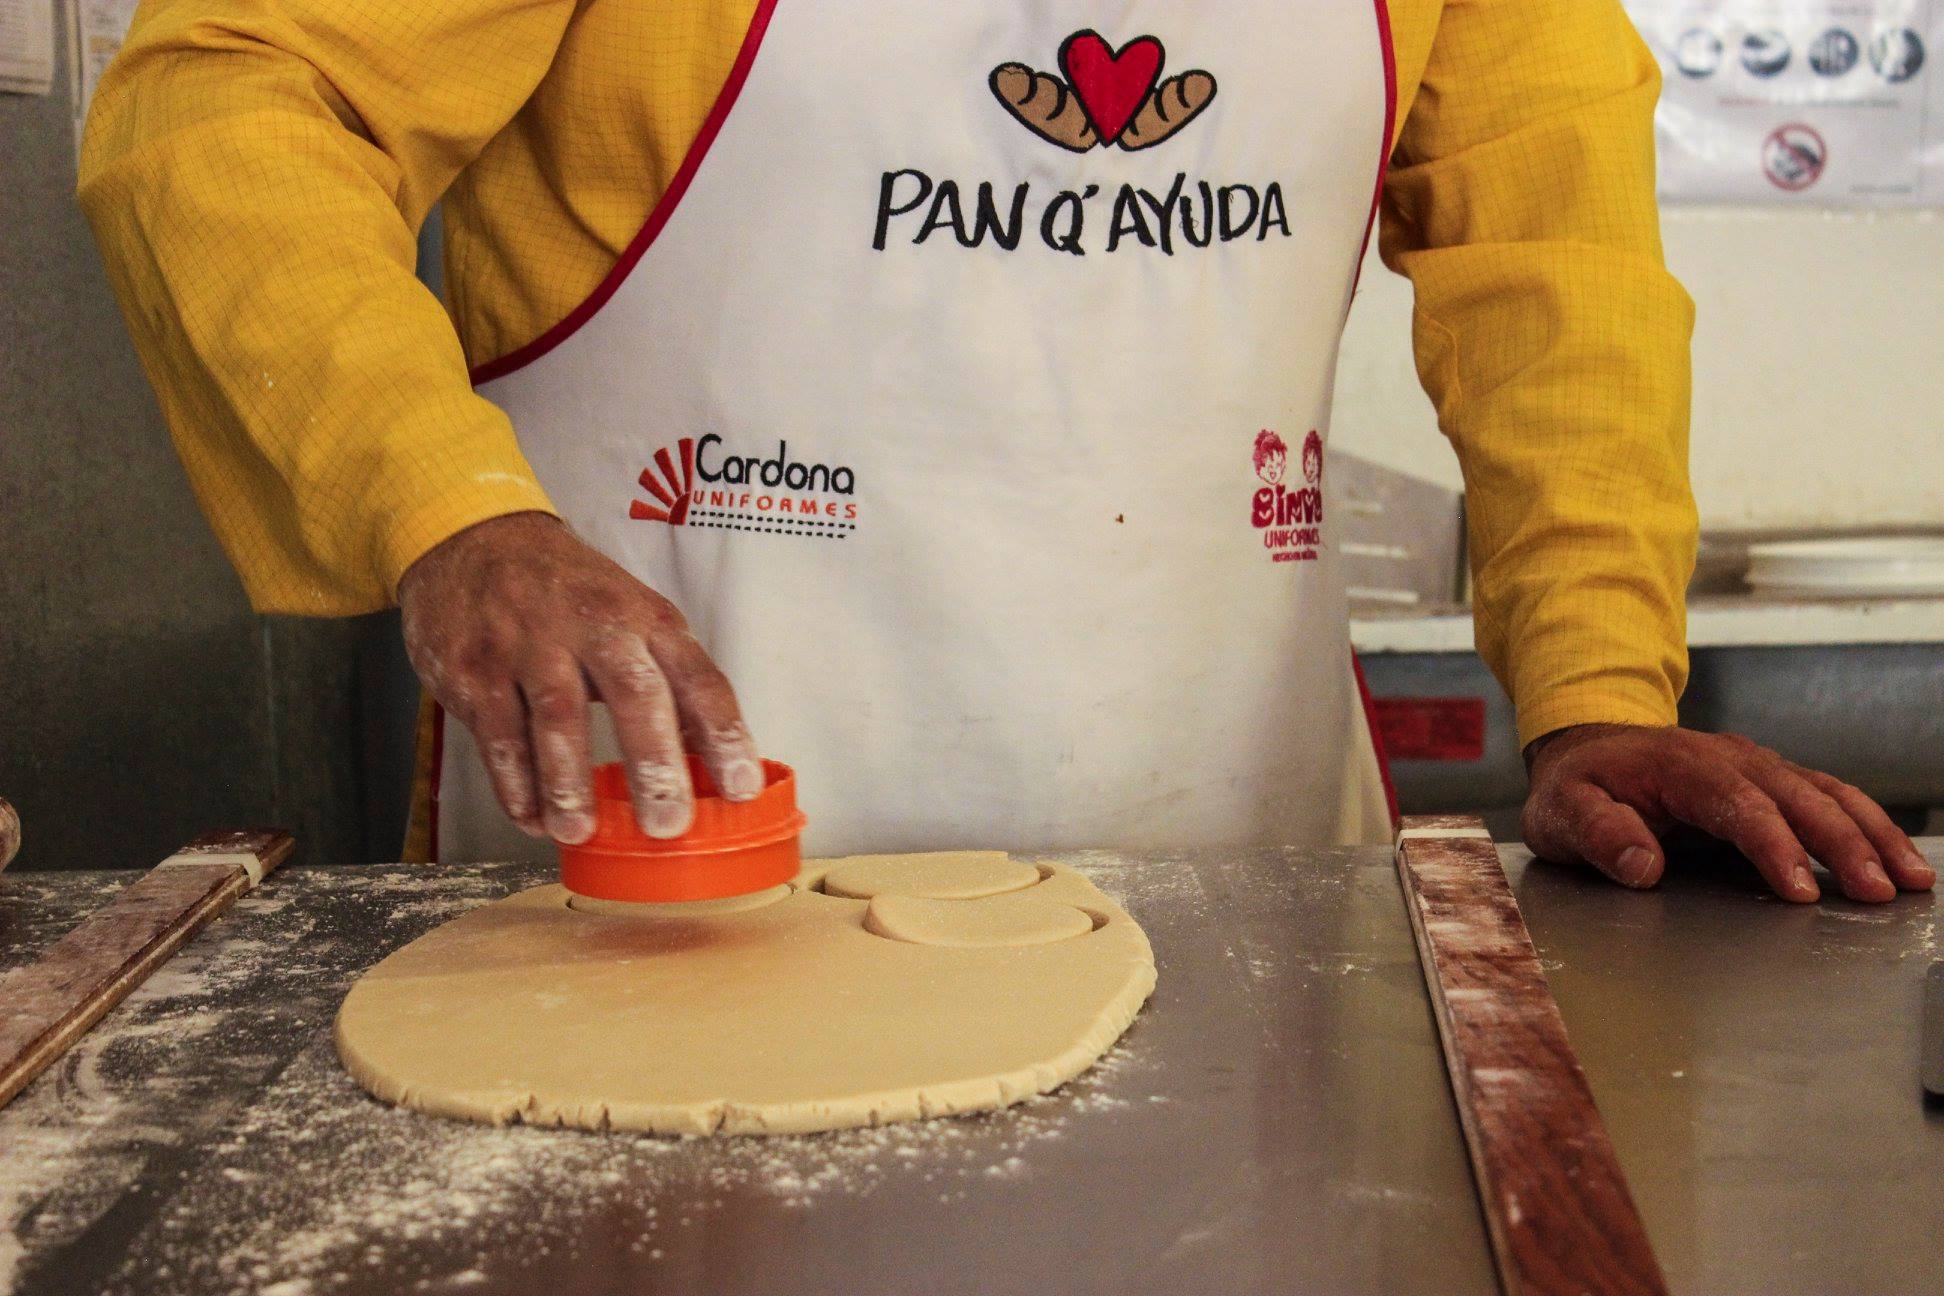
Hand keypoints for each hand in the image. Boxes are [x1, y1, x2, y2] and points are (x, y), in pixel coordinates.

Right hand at [399, 512, 761, 843]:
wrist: (474, 540)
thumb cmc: (568, 591)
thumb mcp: (629, 614)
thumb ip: (669, 679)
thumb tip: (715, 760)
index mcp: (644, 616)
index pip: (698, 676)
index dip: (724, 734)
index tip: (742, 788)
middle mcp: (591, 625)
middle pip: (633, 693)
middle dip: (653, 764)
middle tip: (666, 824)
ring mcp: (528, 645)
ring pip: (557, 717)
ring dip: (570, 784)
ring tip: (581, 832)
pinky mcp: (475, 669)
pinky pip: (498, 735)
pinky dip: (515, 785)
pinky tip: (532, 819)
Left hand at [1522, 723, 1934, 902]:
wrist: (1585, 748)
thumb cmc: (1576, 787)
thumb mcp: (1560, 813)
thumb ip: (1598, 834)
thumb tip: (1642, 866)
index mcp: (1678, 764)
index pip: (1737, 804)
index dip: (1774, 846)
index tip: (1802, 891)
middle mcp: (1727, 757)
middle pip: (1796, 797)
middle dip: (1843, 844)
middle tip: (1879, 892)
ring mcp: (1753, 765)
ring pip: (1824, 793)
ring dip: (1870, 833)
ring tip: (1910, 879)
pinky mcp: (1769, 780)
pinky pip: (1825, 796)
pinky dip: (1865, 824)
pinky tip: (1894, 857)